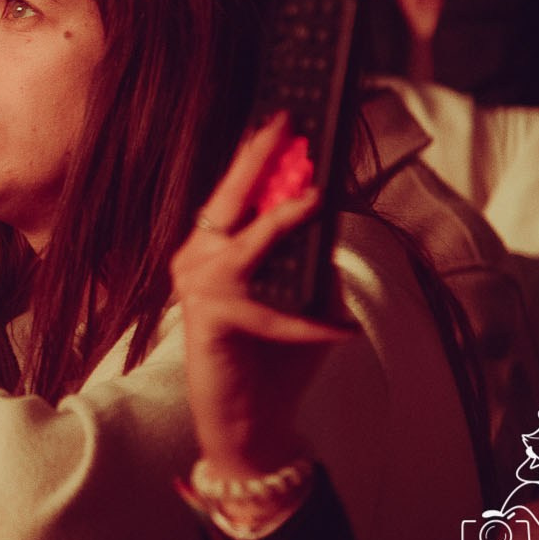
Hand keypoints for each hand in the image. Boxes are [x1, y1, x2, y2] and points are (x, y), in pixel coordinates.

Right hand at [175, 116, 353, 480]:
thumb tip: (332, 219)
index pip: (236, 191)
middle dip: (257, 158)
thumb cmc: (272, 358)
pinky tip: (341, 330)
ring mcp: (197, 289)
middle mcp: (196, 259)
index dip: (259, 154)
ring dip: (281, 223)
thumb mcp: (302, 298)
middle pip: (226, 198)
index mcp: (212, 246)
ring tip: (314, 199)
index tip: (284, 118)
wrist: (247, 421)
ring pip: (246, 246)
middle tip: (284, 124)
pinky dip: (307, 324)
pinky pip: (266, 312)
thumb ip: (312, 261)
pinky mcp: (210, 323)